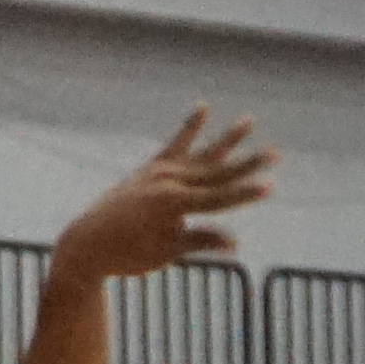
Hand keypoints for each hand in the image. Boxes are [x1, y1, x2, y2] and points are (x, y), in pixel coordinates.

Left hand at [46, 110, 271, 285]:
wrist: (89, 242)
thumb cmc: (129, 254)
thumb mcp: (168, 252)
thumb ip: (201, 242)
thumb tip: (235, 242)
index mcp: (173, 203)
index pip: (219, 197)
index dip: (246, 193)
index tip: (271, 186)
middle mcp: (168, 181)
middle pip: (217, 171)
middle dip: (247, 164)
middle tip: (275, 153)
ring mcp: (158, 172)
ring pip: (201, 154)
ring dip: (226, 140)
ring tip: (248, 122)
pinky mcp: (150, 169)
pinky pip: (175, 145)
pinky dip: (189, 128)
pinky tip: (202, 109)